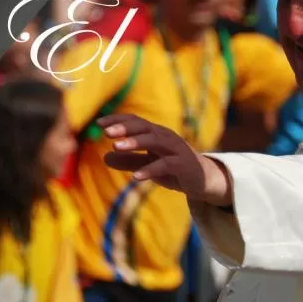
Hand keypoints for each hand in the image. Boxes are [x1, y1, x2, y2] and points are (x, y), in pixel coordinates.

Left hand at [100, 114, 231, 205]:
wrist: (203, 181)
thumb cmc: (174, 169)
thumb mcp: (148, 165)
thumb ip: (128, 161)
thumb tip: (105, 157)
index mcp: (156, 134)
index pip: (136, 121)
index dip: (118, 120)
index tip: (99, 123)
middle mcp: (166, 137)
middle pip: (144, 127)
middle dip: (125, 128)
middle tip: (106, 133)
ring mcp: (176, 149)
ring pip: (155, 141)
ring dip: (135, 142)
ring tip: (116, 146)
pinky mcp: (184, 165)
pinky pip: (166, 165)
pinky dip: (150, 169)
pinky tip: (136, 177)